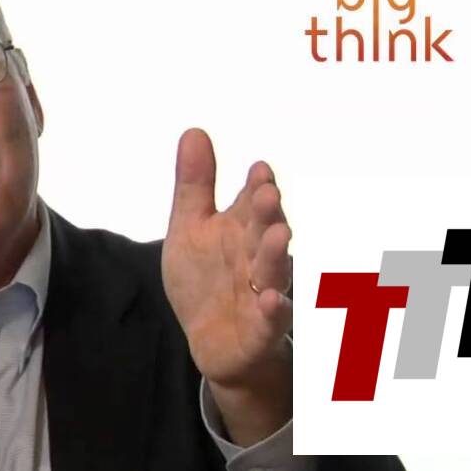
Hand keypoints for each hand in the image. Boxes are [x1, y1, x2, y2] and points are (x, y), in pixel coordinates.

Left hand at [161, 129, 292, 443]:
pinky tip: (270, 298)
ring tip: (279, 234)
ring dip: (276, 253)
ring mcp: (262, 290)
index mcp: (242, 228)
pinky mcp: (261, 328)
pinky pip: (271, 319)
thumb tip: (194, 131)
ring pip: (273, 270)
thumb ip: (195, 184)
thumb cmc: (206, 279)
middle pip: (265, 231)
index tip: (258, 169)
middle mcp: (257, 255)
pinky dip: (273, 308)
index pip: (253, 202)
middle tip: (267, 193)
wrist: (210, 340)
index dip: (257, 186)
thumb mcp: (190, 227)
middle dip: (267, 213)